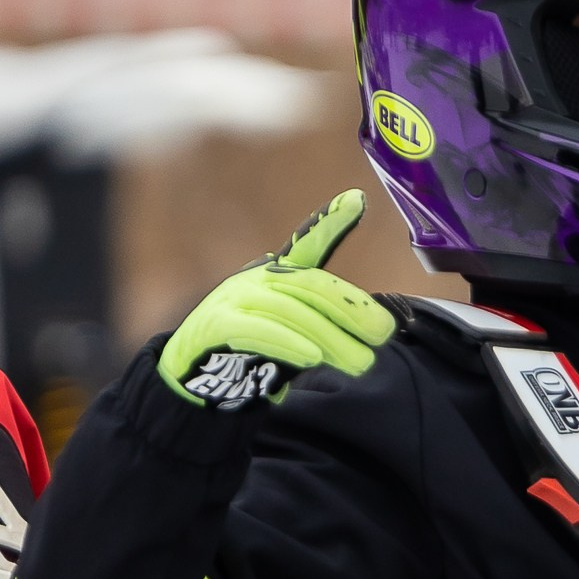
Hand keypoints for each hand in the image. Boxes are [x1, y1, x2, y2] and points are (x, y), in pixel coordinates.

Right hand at [158, 192, 395, 411]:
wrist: (195, 379)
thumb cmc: (253, 350)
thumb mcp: (294, 329)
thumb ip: (327, 321)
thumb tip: (381, 328)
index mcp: (277, 274)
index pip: (307, 243)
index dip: (331, 221)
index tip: (357, 199)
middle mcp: (257, 278)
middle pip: (312, 284)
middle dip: (352, 308)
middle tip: (383, 335)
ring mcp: (234, 298)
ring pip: (291, 311)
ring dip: (330, 338)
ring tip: (360, 362)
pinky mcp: (215, 326)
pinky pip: (256, 331)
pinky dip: (287, 344)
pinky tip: (313, 358)